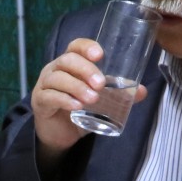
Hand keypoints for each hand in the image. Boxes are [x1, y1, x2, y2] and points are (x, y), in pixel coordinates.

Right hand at [30, 37, 146, 165]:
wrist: (59, 133)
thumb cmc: (78, 109)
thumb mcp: (100, 101)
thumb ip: (118, 95)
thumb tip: (142, 91)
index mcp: (70, 64)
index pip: (75, 47)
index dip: (86, 47)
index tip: (100, 55)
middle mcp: (55, 69)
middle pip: (67, 60)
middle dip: (85, 70)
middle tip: (101, 84)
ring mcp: (45, 85)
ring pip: (57, 78)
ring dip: (77, 87)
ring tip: (93, 99)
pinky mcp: (40, 102)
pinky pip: (49, 96)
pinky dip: (64, 100)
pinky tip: (76, 106)